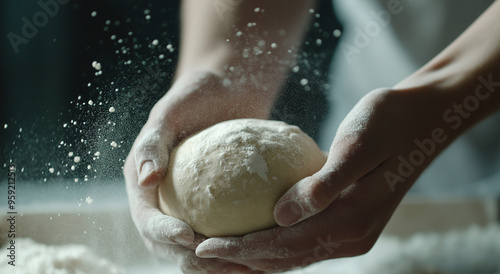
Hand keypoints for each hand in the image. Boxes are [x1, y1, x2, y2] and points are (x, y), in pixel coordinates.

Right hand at [124, 71, 272, 272]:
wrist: (226, 90)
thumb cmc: (195, 95)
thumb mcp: (170, 112)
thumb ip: (153, 143)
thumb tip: (146, 180)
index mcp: (143, 184)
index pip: (146, 220)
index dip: (163, 234)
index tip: (189, 237)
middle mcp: (162, 200)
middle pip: (167, 244)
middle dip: (189, 258)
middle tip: (218, 260)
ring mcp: (187, 205)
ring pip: (193, 246)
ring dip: (212, 261)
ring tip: (240, 263)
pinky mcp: (212, 205)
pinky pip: (220, 231)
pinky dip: (233, 245)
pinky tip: (256, 248)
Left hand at [195, 87, 455, 271]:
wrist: (420, 119)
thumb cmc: (387, 122)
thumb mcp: (357, 146)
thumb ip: (323, 185)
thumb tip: (280, 216)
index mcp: (352, 221)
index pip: (286, 245)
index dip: (242, 250)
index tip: (204, 246)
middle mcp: (351, 237)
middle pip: (284, 259)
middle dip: (239, 262)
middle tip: (196, 257)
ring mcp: (350, 234)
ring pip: (291, 256)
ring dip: (251, 259)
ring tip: (213, 257)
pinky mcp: (346, 224)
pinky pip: (301, 243)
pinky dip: (271, 245)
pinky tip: (247, 239)